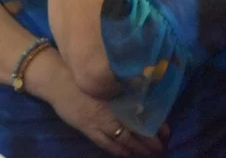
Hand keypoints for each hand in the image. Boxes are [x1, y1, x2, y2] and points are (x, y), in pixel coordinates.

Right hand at [49, 84, 163, 156]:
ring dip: (138, 148)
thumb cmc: (82, 74)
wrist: (58, 80)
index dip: (156, 125)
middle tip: (161, 148)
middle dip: (150, 141)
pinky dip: (118, 151)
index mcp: (119, 95)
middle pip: (136, 129)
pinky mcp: (88, 129)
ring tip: (149, 154)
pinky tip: (127, 154)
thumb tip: (142, 96)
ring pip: (124, 139)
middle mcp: (113, 110)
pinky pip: (106, 144)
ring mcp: (100, 122)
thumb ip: (122, 88)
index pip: (143, 113)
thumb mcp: (106, 79)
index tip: (167, 131)